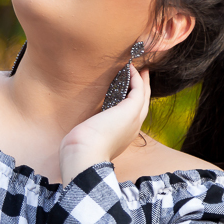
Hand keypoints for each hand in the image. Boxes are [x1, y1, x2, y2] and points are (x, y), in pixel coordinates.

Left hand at [59, 65, 150, 183]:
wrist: (84, 155)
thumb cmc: (80, 150)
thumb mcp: (87, 139)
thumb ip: (89, 133)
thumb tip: (81, 130)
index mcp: (122, 137)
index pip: (132, 117)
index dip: (133, 103)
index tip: (130, 91)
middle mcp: (132, 129)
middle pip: (143, 106)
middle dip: (143, 90)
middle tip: (142, 74)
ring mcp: (133, 120)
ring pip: (143, 97)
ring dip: (142, 81)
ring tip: (139, 69)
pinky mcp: (130, 111)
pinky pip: (138, 90)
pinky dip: (136, 78)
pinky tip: (130, 68)